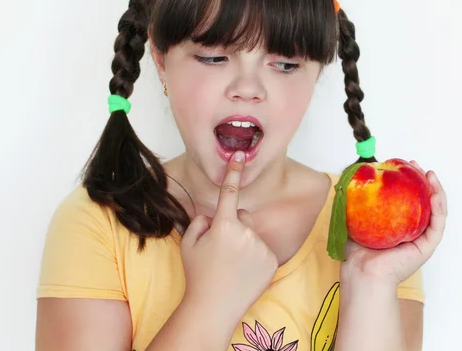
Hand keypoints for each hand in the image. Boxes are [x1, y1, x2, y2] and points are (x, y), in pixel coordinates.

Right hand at [179, 151, 277, 319]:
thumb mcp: (189, 244)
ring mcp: (261, 247)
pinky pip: (262, 249)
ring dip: (245, 242)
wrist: (213, 307)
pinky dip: (255, 256)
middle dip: (234, 225)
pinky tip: (243, 271)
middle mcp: (246, 232)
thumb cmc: (198, 275)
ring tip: (232, 264)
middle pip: (243, 216)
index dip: (234, 172)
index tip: (239, 155)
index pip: (230, 192)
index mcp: (224, 225)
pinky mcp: (271, 260)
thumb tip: (213, 215)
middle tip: (222, 248)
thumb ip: (200, 221)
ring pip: (253, 234)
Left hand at [341, 161, 447, 286]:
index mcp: (397, 226)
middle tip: (415, 165)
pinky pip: (438, 224)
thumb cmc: (356, 253)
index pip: (407, 201)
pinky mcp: (427, 247)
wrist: (362, 274)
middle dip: (422, 181)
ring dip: (436, 190)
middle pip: (423, 202)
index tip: (402, 166)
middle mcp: (411, 231)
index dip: (408, 182)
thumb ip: (353, 202)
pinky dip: (439, 207)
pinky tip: (435, 193)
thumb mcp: (353, 219)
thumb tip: (347, 179)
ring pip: (435, 211)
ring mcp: (420, 239)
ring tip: (430, 174)